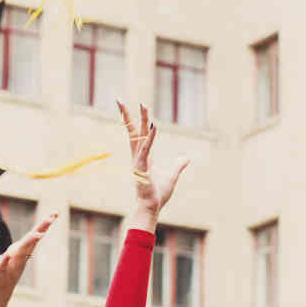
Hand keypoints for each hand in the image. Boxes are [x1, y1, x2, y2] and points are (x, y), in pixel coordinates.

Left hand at [0, 214, 56, 306]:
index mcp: (16, 257)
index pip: (30, 238)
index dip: (41, 226)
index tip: (54, 214)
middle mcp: (17, 264)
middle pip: (30, 244)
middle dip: (40, 231)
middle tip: (52, 218)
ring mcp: (9, 273)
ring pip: (20, 257)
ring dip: (28, 245)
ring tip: (37, 233)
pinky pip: (3, 271)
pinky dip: (5, 263)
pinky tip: (8, 254)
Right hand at [117, 102, 187, 222]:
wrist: (152, 207)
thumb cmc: (158, 194)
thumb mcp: (172, 176)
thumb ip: (178, 166)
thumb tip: (185, 159)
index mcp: (144, 155)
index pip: (138, 134)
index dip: (137, 120)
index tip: (136, 106)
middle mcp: (138, 155)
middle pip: (132, 130)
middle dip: (127, 114)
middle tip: (120, 99)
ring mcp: (138, 160)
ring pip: (137, 135)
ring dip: (140, 119)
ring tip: (141, 104)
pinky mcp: (142, 167)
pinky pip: (146, 149)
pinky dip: (150, 137)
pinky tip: (154, 126)